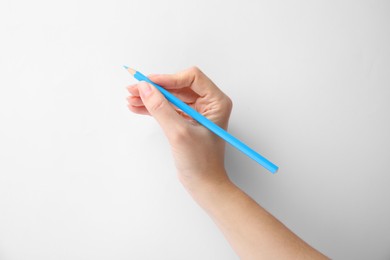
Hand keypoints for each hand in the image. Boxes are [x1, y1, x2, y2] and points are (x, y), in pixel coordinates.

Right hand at [127, 67, 232, 187]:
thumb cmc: (201, 163)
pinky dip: (154, 108)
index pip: (191, 78)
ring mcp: (197, 112)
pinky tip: (138, 107)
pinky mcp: (187, 121)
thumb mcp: (179, 133)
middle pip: (178, 86)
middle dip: (156, 88)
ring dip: (151, 97)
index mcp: (216, 102)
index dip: (168, 78)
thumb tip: (145, 88)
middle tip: (134, 89)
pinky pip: (169, 108)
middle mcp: (208, 103)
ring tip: (131, 99)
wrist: (204, 185)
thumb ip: (161, 108)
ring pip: (171, 97)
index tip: (149, 83)